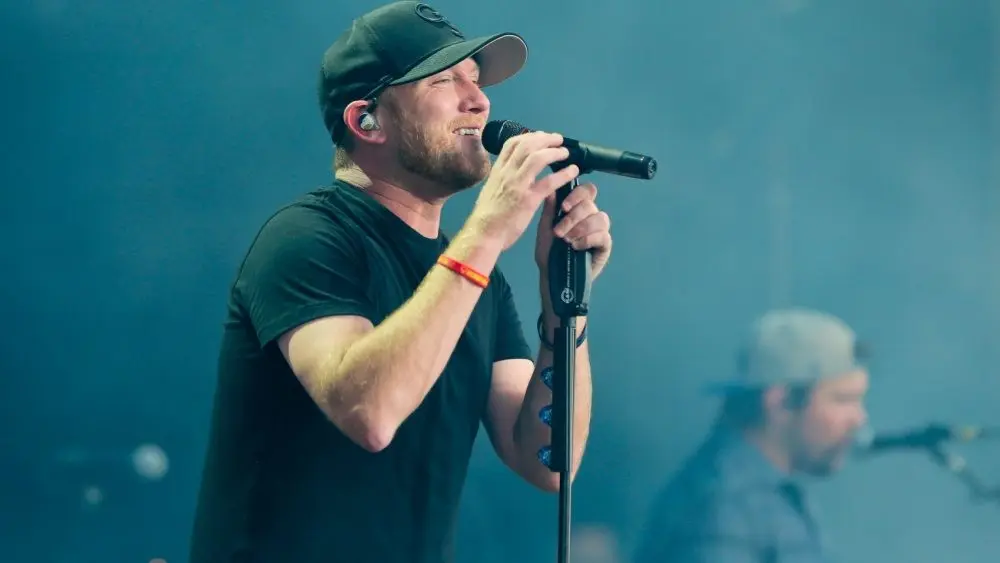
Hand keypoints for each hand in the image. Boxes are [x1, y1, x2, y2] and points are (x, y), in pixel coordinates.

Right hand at [467, 131, 580, 249]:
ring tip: (565, 153)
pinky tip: (573, 171)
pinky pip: (549, 181)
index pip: (511, 144)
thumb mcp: (491, 190)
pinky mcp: (528, 199)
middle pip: (527, 145)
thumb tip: (510, 175)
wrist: (483, 233)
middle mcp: (507, 173)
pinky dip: (564, 174)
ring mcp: (518, 185)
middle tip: (558, 139)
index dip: (529, 136)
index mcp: (498, 171)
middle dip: (545, 139)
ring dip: (554, 152)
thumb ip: (502, 179)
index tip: (540, 136)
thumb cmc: (487, 217)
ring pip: (538, 158)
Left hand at [534, 182, 611, 280]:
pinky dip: (588, 239)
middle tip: (559, 232)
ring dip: (581, 228)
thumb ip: (550, 210)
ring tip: (567, 240)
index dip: (577, 195)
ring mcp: (600, 231)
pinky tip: (576, 246)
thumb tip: (552, 190)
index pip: (587, 191)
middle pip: (590, 205)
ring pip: (600, 218)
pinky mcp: (605, 246)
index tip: (564, 207)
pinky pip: (603, 236)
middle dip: (573, 218)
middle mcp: (591, 217)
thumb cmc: (548, 252)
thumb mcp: (545, 229)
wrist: (552, 275)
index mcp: (578, 209)